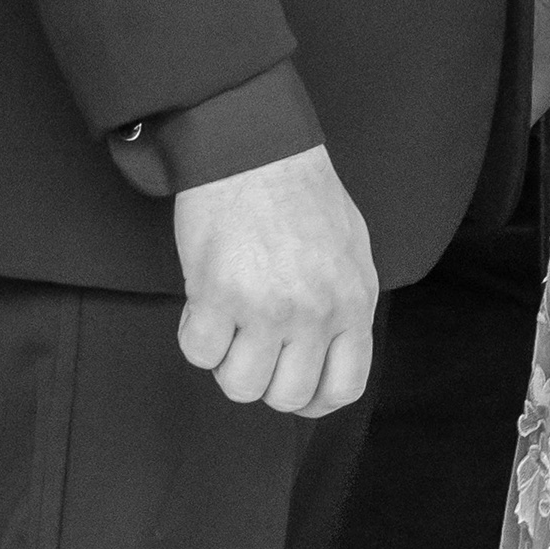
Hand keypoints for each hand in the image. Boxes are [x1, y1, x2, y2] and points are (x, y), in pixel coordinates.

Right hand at [170, 144, 376, 416]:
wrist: (254, 148)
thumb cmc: (300, 192)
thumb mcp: (349, 250)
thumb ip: (343, 303)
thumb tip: (328, 350)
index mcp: (353, 301)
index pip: (344, 387)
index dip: (314, 400)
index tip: (293, 388)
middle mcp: (315, 312)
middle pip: (285, 396)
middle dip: (264, 379)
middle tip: (252, 344)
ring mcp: (266, 308)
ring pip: (239, 385)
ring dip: (227, 360)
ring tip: (229, 320)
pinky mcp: (218, 296)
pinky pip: (199, 353)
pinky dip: (196, 335)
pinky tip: (205, 303)